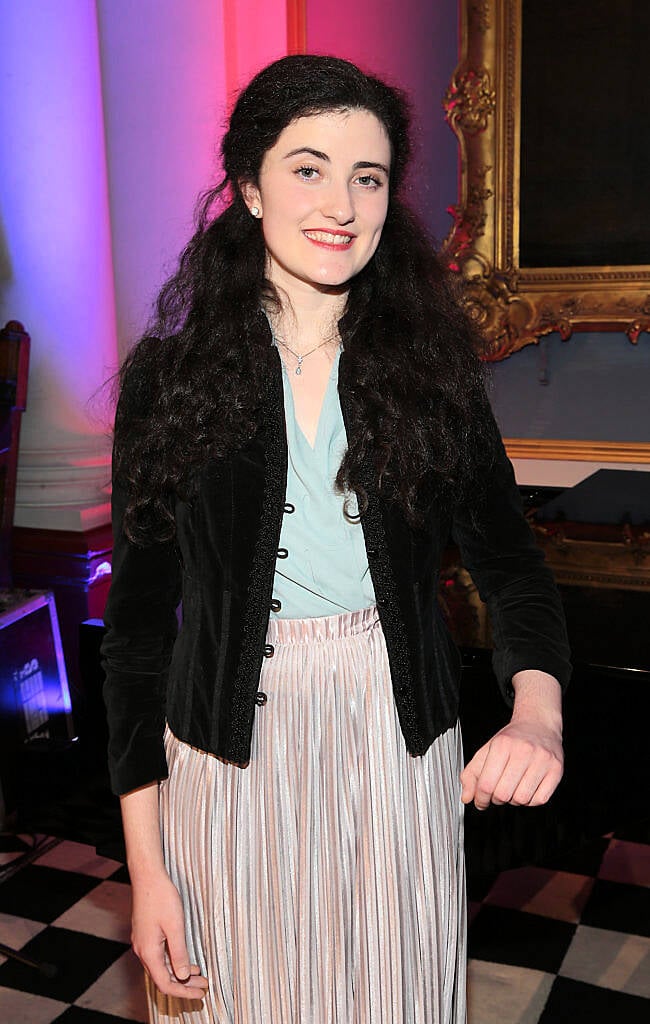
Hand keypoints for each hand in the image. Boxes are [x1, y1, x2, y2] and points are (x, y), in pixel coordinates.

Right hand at [130, 868, 208, 999]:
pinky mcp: (146, 935)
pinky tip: (186, 962)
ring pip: (162, 968)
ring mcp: (143, 943)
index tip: (200, 994)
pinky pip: (160, 957)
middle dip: (184, 985)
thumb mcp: (175, 925)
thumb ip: (179, 952)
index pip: (165, 983)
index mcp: (148, 951)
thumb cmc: (161, 896)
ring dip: (180, 974)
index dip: (183, 992)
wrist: (147, 876)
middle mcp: (143, 950)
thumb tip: (182, 976)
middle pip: (163, 978)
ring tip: (199, 977)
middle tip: (203, 988)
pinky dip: (174, 963)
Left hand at [460, 717, 563, 810]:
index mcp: (502, 745)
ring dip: (514, 800)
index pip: (486, 784)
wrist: (538, 724)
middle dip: (496, 799)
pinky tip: (527, 788)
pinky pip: (540, 800)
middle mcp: (523, 751)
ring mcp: (542, 760)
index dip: (480, 798)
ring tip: (513, 787)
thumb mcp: (487, 750)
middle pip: (503, 794)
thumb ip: (472, 774)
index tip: (480, 801)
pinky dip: (530, 800)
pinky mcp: (556, 770)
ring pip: (522, 799)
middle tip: (497, 793)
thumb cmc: (512, 740)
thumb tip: (466, 797)